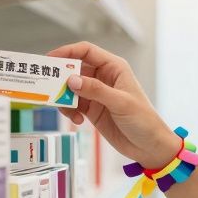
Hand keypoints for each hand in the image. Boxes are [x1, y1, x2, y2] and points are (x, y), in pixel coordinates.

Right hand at [47, 41, 180, 167]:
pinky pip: (72, 104)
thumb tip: (71, 80)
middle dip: (60, 78)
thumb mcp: (121, 102)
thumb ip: (95, 90)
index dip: (67, 52)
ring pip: (70, 88)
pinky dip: (69, 110)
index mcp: (114, 68)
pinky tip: (77, 120)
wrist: (149, 146)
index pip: (86, 51)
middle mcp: (104, 77)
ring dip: (63, 98)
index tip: (50, 59)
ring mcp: (97, 94)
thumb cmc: (144, 120)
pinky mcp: (92, 109)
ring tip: (67, 110)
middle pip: (74, 69)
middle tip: (47, 87)